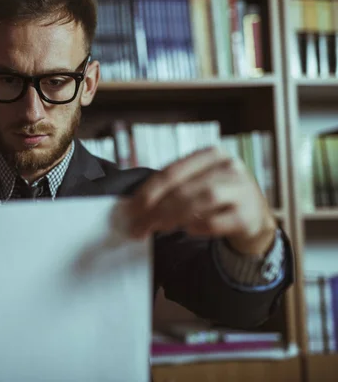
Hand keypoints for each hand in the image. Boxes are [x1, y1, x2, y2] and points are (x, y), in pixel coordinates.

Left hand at [127, 146, 276, 256]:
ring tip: (158, 228)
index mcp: (211, 154)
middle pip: (183, 188)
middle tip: (139, 226)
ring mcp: (242, 190)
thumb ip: (173, 186)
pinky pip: (216, 222)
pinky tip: (188, 231)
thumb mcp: (199, 180)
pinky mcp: (248, 215)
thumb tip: (136, 204)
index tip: (131, 209)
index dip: (148, 191)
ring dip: (173, 217)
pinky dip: (198, 228)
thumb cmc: (218, 196)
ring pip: (200, 202)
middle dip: (155, 210)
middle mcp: (229, 167)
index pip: (172, 171)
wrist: (254, 215)